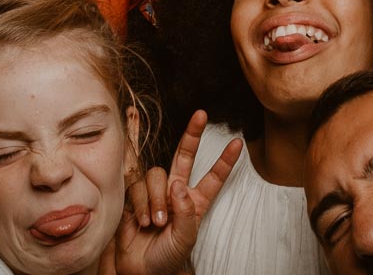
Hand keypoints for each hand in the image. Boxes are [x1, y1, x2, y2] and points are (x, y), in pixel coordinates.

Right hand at [115, 111, 241, 274]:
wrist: (140, 270)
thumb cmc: (167, 257)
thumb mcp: (185, 238)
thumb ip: (185, 211)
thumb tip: (178, 184)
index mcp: (195, 202)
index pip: (213, 178)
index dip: (225, 161)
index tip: (238, 143)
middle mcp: (176, 192)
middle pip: (184, 156)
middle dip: (192, 135)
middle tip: (201, 114)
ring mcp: (155, 192)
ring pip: (158, 174)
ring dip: (156, 198)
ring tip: (156, 222)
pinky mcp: (135, 196)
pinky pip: (137, 187)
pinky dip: (141, 204)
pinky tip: (142, 221)